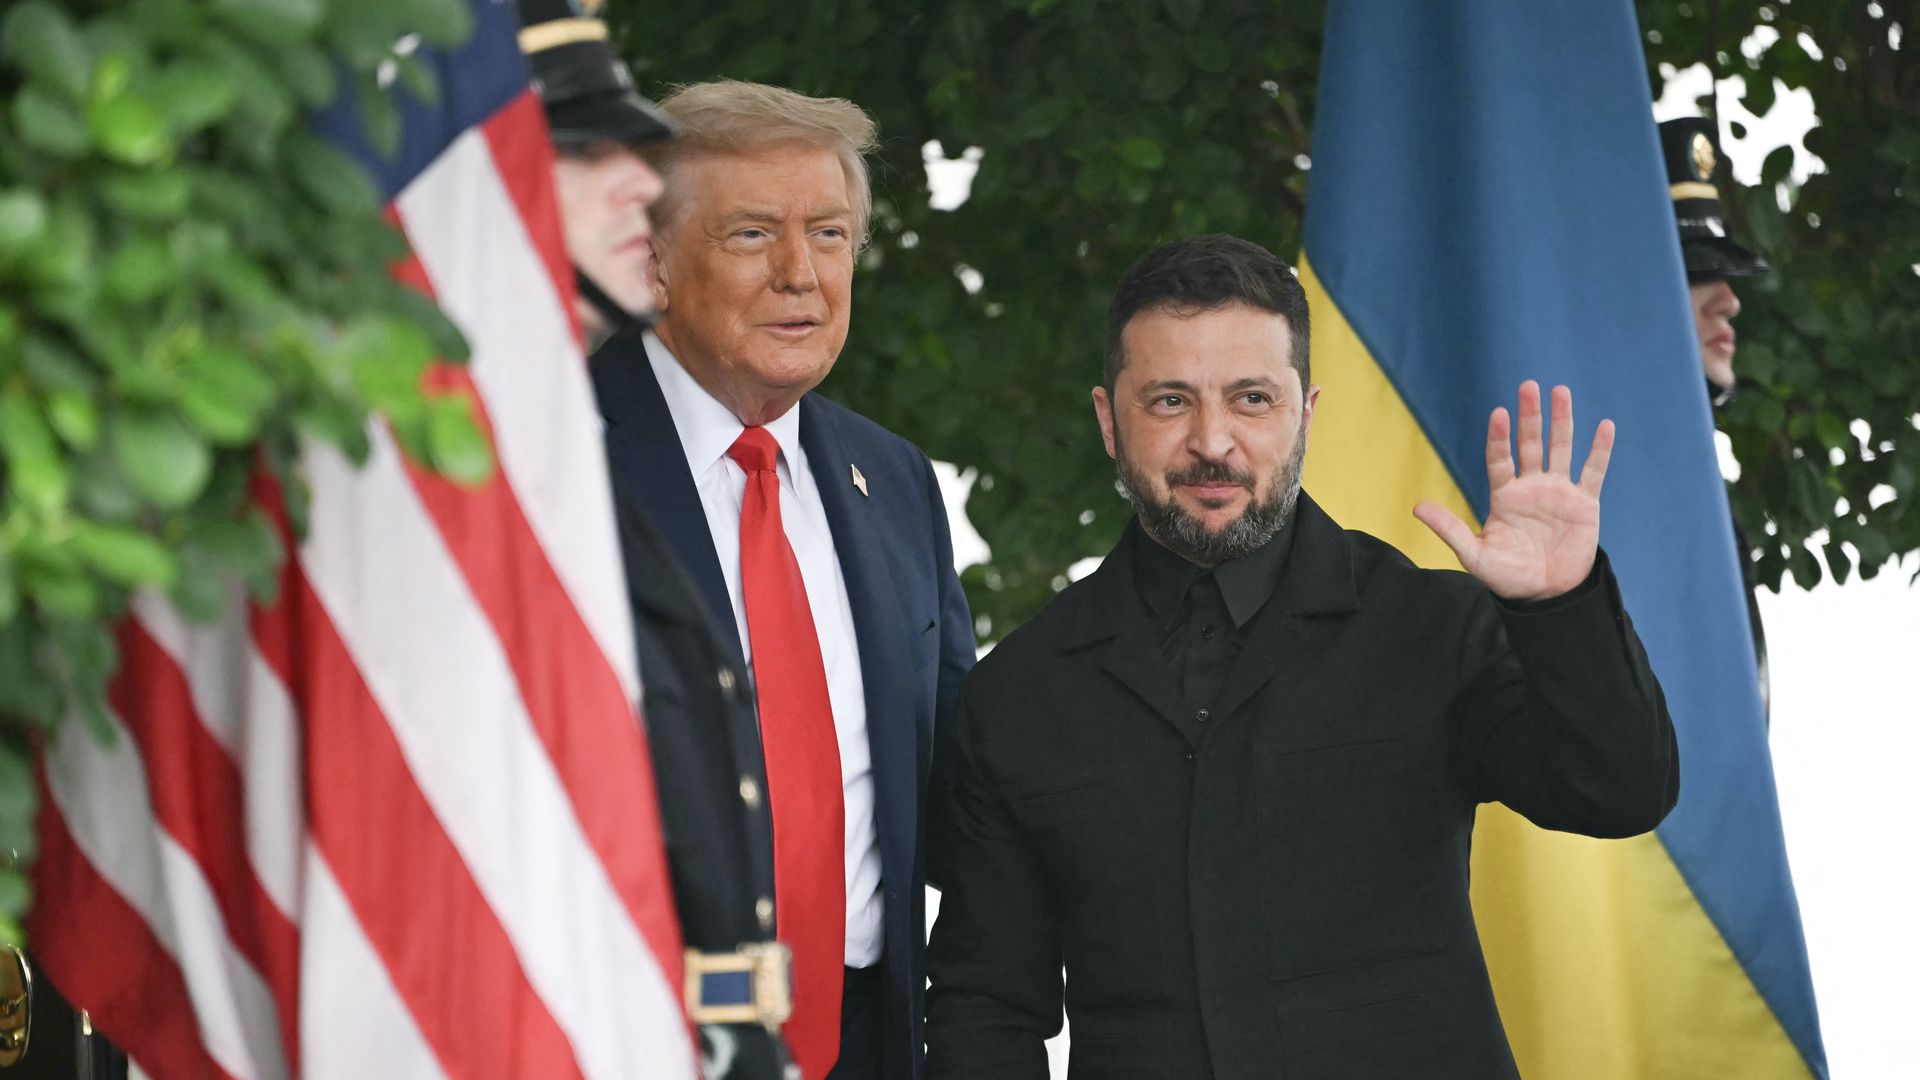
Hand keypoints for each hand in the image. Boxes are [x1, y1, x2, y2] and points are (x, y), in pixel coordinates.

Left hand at [1413, 381, 1614, 601]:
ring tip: (1560, 391)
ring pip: (1560, 448)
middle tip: (1528, 386)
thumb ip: (1450, 529)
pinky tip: (1605, 426)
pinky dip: (1600, 450)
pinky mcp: (1585, 504)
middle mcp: (1531, 487)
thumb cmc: (1507, 576)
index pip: (1500, 458)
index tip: (1499, 413)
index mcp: (1504, 495)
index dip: (1499, 437)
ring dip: (1561, 421)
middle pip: (1530, 444)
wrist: (1545, 595)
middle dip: (1530, 416)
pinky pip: (1593, 472)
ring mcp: (1559, 492)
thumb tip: (1416, 508)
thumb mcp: (1474, 555)